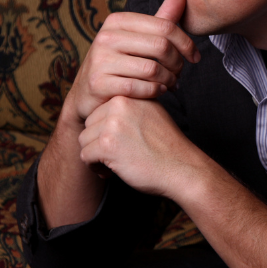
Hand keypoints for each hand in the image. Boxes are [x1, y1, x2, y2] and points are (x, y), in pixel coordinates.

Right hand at [65, 0, 199, 123]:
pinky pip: (140, 87)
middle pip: (161, 47)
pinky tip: (159, 91)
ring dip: (169, 80)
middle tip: (180, 74)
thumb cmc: (121, 62)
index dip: (187, 43)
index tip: (195, 57)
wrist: (88, 93)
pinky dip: (156, 92)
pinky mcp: (98, 83)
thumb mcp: (139, 37)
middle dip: (178, 63)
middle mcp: (106, 37)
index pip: (165, 26)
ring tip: (171, 84)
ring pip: (153, 69)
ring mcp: (100, 60)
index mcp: (118, 21)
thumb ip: (162, 17)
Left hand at [77, 95, 197, 197]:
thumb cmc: (168, 147)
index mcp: (129, 95)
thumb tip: (106, 113)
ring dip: (95, 156)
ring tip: (114, 164)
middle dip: (98, 143)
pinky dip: (95, 168)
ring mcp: (112, 124)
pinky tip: (112, 172)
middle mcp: (120, 105)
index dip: (106, 131)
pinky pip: (85, 156)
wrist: (182, 168)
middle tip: (117, 156)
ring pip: (84, 140)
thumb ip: (131, 108)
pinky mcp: (107, 144)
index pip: (100, 111)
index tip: (121, 143)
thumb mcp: (152, 114)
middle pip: (89, 125)